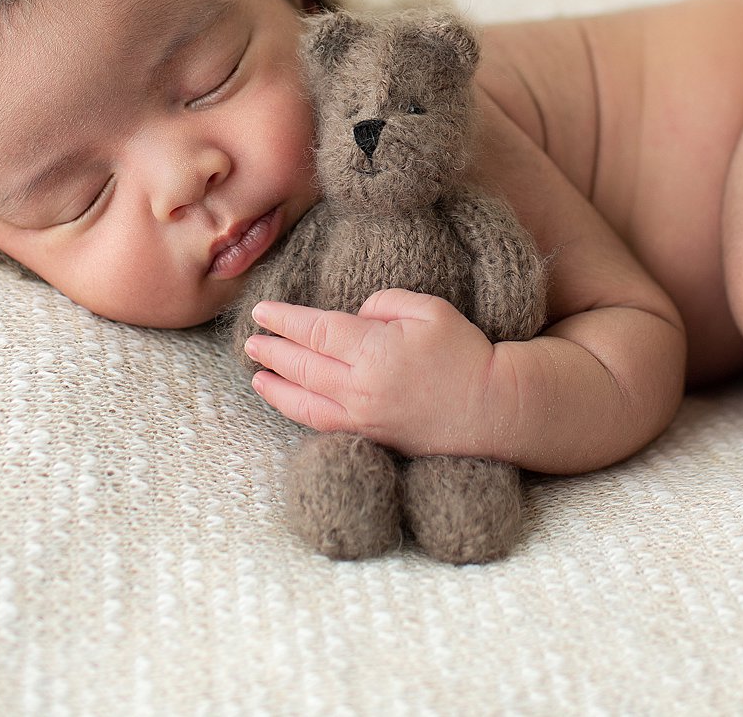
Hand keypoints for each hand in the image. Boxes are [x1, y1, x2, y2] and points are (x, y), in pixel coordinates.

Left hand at [243, 289, 506, 457]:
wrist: (492, 409)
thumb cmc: (465, 353)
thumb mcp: (430, 309)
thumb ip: (384, 303)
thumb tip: (354, 318)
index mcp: (375, 350)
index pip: (316, 331)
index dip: (285, 320)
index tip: (263, 311)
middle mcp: (361, 387)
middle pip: (303, 366)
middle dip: (272, 350)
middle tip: (250, 340)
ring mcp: (364, 417)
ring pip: (305, 402)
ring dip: (276, 386)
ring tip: (256, 375)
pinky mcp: (371, 437)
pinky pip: (323, 425)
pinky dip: (299, 412)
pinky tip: (289, 402)